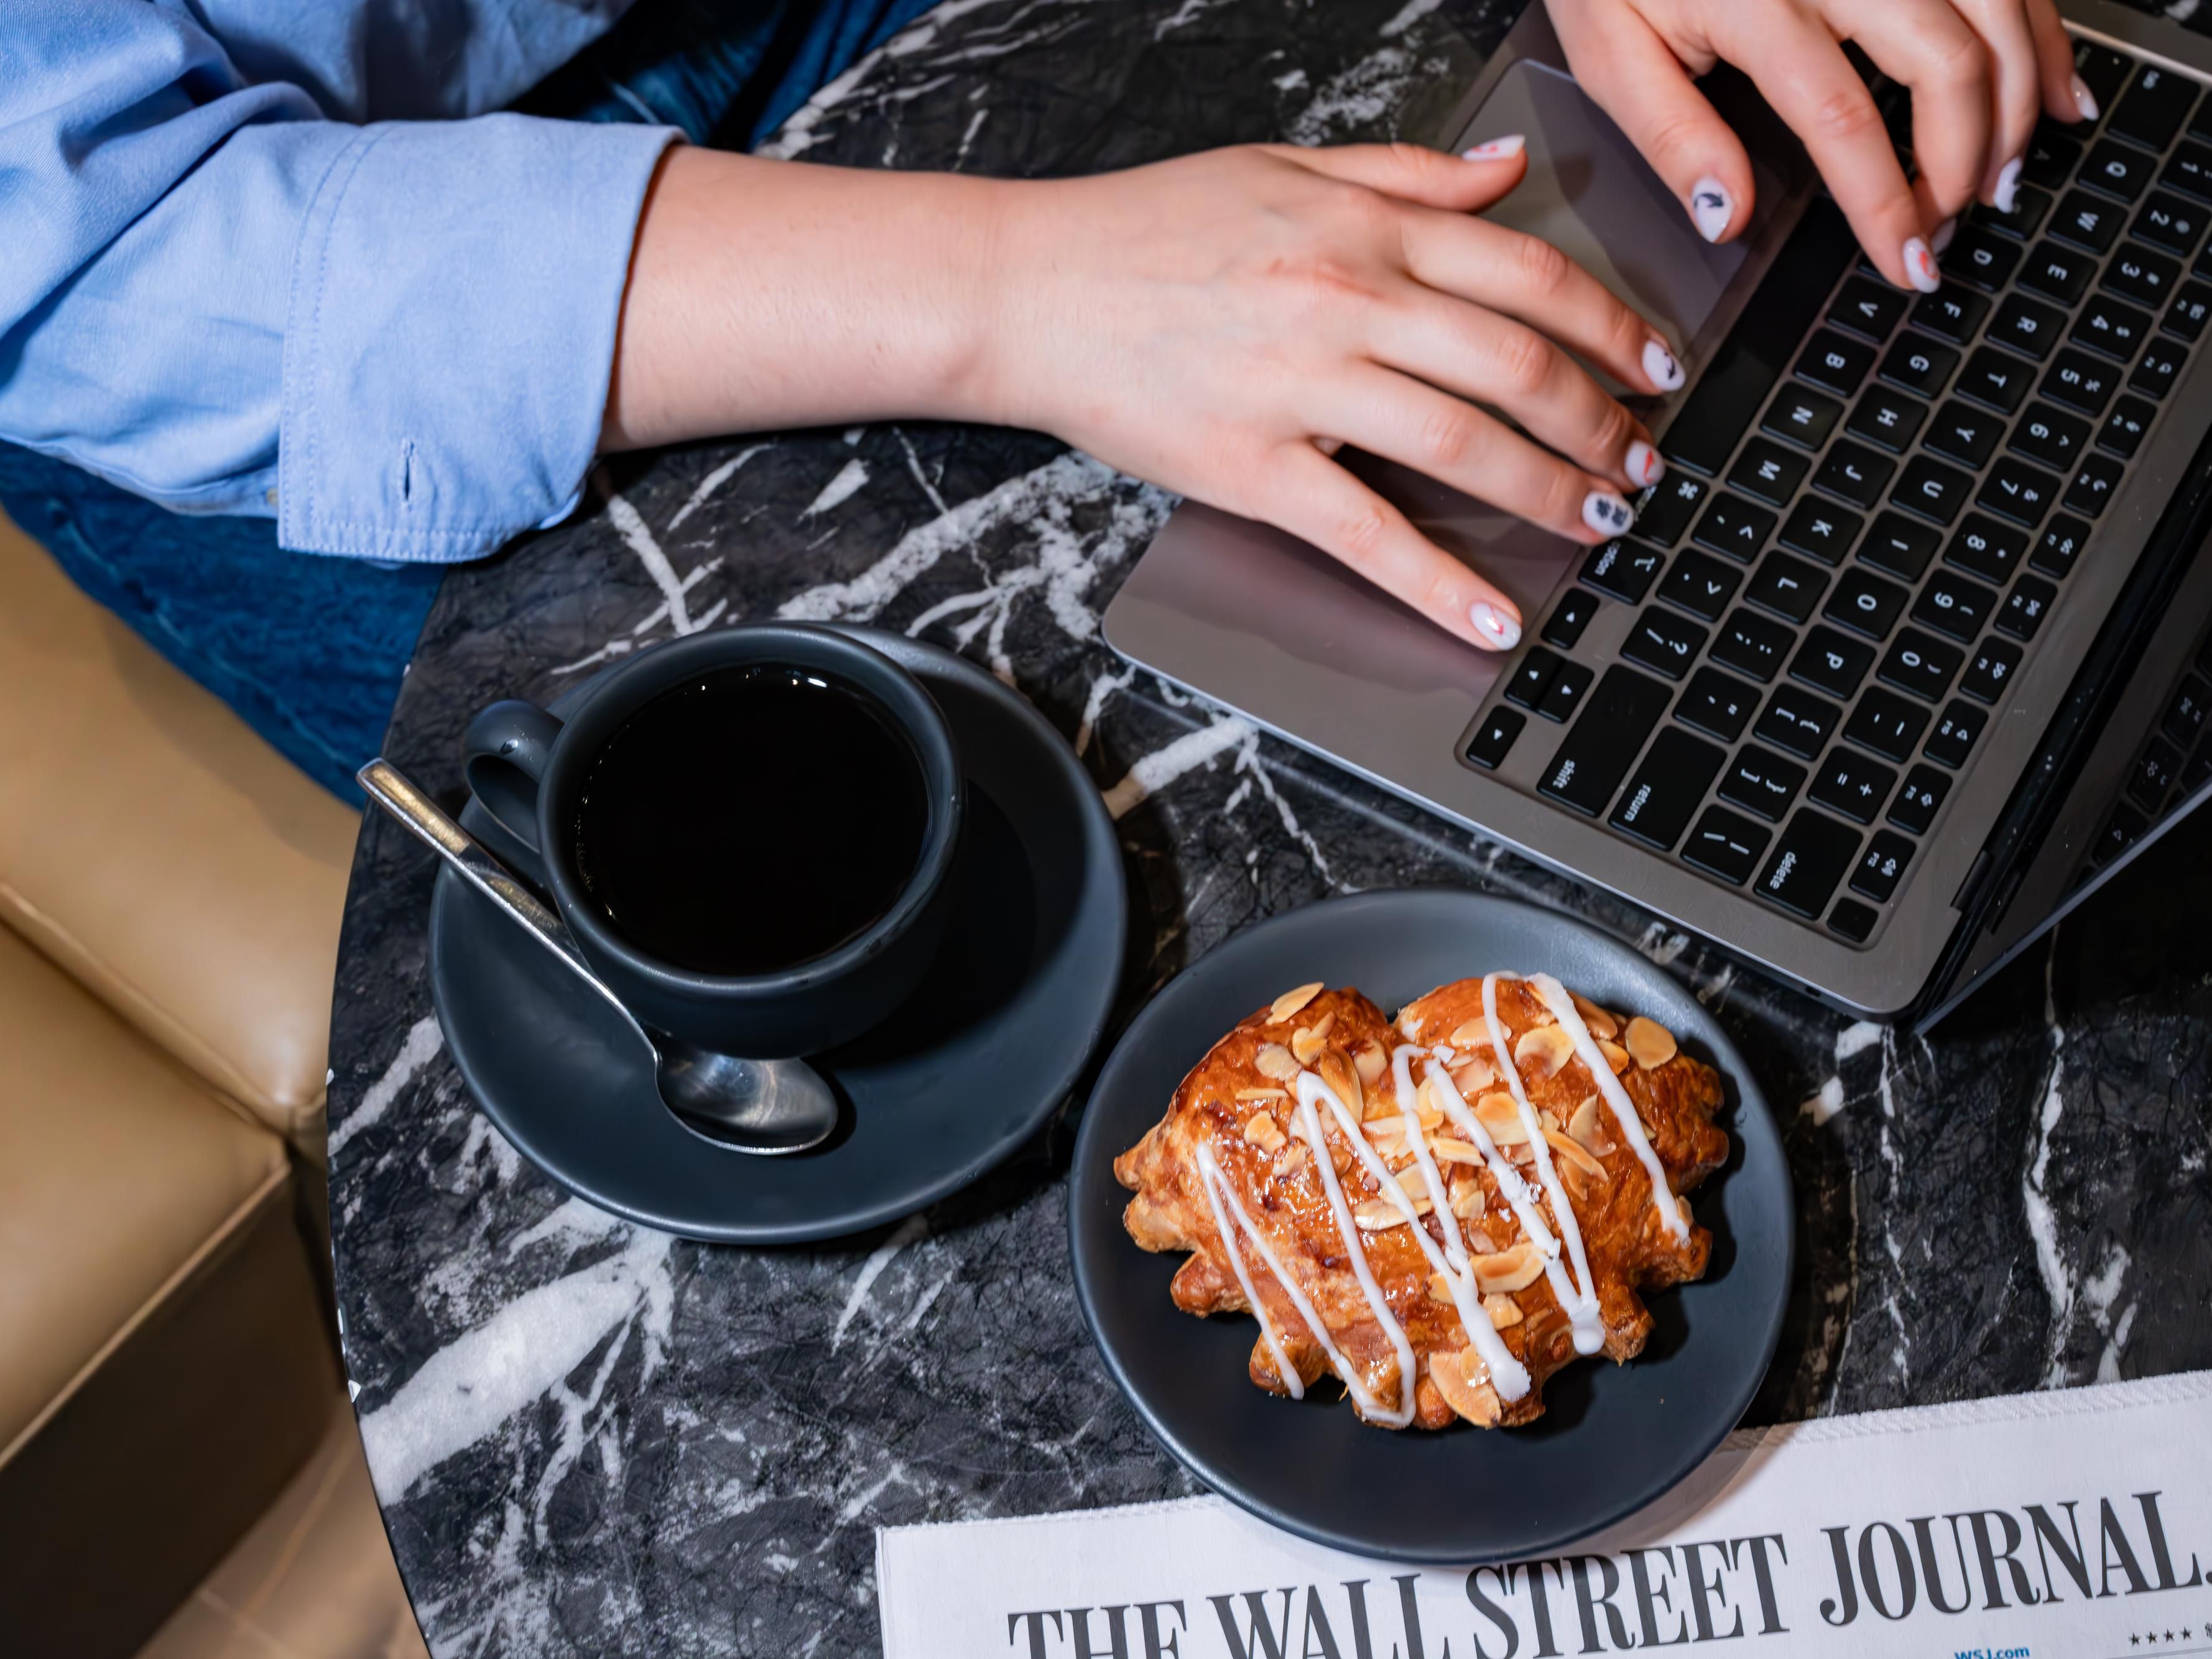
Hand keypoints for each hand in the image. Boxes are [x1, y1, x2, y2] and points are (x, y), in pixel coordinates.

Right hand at [608, 142, 1680, 652]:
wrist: (1031, 286)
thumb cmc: (1148, 229)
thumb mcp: (1285, 167)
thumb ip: (1405, 172)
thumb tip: (1509, 171)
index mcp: (1364, 227)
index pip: (1527, 277)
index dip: (1612, 326)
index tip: (1654, 367)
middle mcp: (1347, 300)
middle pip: (1517, 365)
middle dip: (1600, 421)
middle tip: (1641, 462)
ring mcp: (1301, 387)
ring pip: (1462, 443)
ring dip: (1549, 491)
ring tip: (1597, 523)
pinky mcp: (1250, 467)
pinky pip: (1364, 531)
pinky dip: (1437, 583)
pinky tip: (1490, 620)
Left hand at [1546, 0, 2089, 291]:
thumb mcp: (1610, 48)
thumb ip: (1670, 134)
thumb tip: (1728, 217)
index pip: (1843, 119)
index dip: (1886, 201)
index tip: (1906, 260)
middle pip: (1947, 60)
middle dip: (1967, 157)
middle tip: (1951, 225)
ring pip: (1999, 8)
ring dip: (2019, 100)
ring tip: (2004, 177)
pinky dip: (2043, 35)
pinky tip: (2053, 94)